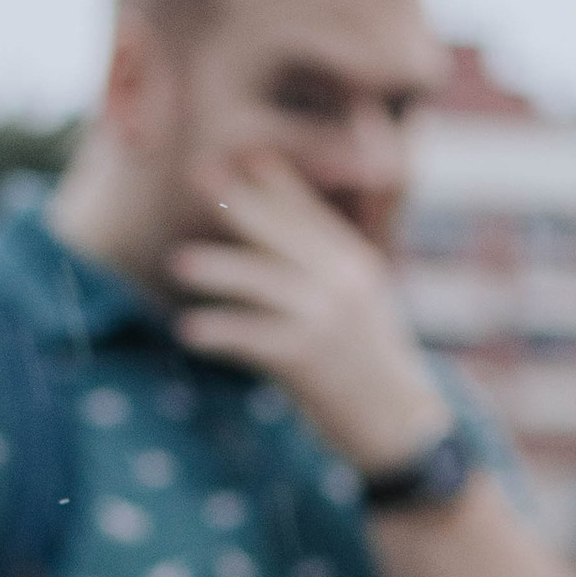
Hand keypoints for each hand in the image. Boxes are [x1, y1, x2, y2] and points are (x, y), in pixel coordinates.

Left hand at [169, 150, 452, 476]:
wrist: (397, 423)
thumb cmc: (366, 358)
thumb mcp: (357, 298)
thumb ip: (321, 258)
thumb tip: (286, 224)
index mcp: (355, 263)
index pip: (307, 214)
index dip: (272, 182)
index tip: (238, 154)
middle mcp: (344, 285)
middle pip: (283, 235)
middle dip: (240, 204)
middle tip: (198, 177)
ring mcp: (327, 321)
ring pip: (264, 283)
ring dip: (220, 271)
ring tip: (179, 264)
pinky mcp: (308, 360)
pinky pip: (253, 339)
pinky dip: (221, 333)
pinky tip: (189, 331)